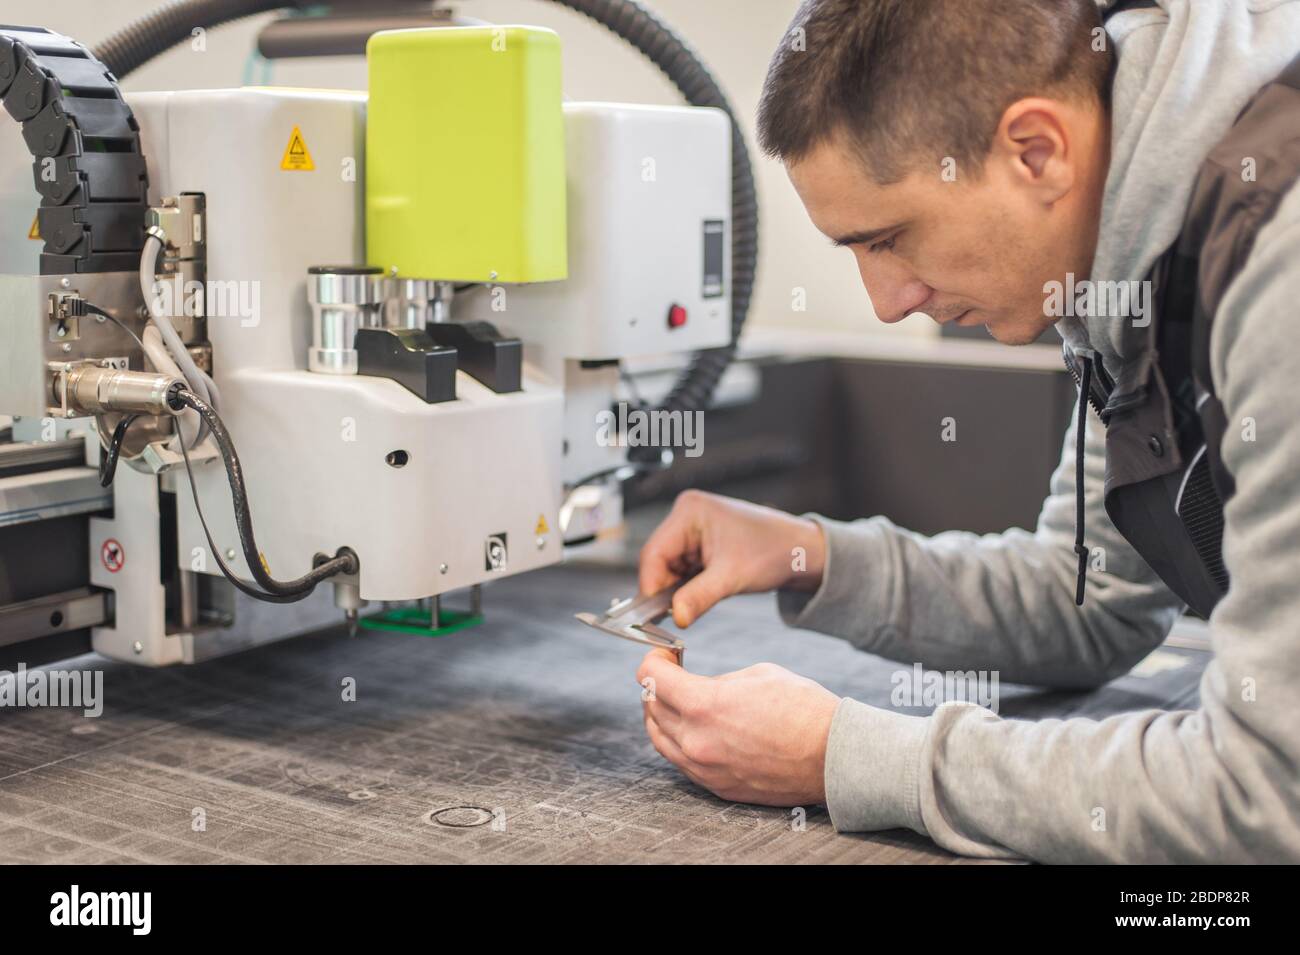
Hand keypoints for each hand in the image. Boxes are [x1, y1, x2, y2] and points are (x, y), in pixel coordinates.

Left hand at [637, 649, 839, 805]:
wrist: (833, 756)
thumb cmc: (803, 710)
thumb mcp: (757, 675)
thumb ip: (717, 681)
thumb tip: (698, 687)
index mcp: (704, 705)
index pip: (651, 678)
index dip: (653, 661)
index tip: (665, 656)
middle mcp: (696, 740)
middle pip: (651, 708)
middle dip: (656, 685)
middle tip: (671, 674)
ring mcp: (705, 768)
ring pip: (659, 739)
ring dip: (660, 716)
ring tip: (677, 701)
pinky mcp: (717, 786)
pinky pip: (681, 762)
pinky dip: (678, 742)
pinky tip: (694, 729)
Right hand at [639, 490, 825, 627]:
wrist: (798, 551)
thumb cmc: (773, 550)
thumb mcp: (732, 577)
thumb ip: (699, 597)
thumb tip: (676, 617)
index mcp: (690, 511)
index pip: (654, 552)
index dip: (651, 585)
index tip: (654, 614)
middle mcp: (687, 515)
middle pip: (658, 560)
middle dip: (666, 589)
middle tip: (676, 615)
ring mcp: (692, 529)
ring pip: (668, 568)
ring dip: (677, 589)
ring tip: (697, 602)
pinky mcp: (699, 543)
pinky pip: (681, 569)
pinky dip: (687, 586)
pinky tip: (702, 593)